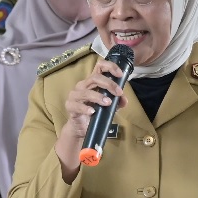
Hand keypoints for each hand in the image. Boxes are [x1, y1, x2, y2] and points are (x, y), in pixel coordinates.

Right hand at [55, 58, 128, 182]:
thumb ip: (117, 102)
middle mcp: (82, 87)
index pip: (99, 66)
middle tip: (119, 93)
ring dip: (99, 95)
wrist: (80, 131)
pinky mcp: (72, 108)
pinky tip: (93, 112)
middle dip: (109, 84)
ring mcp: (76, 97)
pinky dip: (87, 107)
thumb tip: (125, 100)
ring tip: (108, 103)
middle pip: (94, 77)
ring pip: (86, 89)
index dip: (110, 66)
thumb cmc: (96, 115)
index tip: (121, 73)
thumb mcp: (109, 108)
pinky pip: (78, 105)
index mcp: (93, 83)